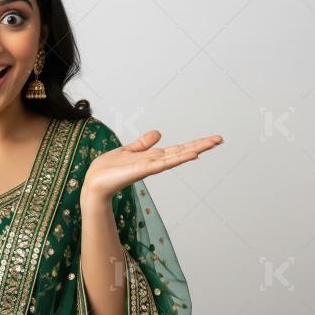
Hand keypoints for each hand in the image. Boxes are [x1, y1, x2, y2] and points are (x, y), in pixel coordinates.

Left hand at [81, 130, 222, 204]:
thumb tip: (158, 132)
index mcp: (153, 157)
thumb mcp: (128, 150)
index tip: (212, 139)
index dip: (195, 144)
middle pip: (182, 152)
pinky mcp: (142, 170)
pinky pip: (163, 163)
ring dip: (194, 149)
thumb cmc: (108, 169)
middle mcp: (155, 162)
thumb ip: (143, 143)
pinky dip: (178, 159)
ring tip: (212, 144)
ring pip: (176, 156)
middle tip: (221, 139)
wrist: (94, 182)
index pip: (178, 149)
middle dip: (201, 145)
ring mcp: (150, 167)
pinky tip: (191, 155)